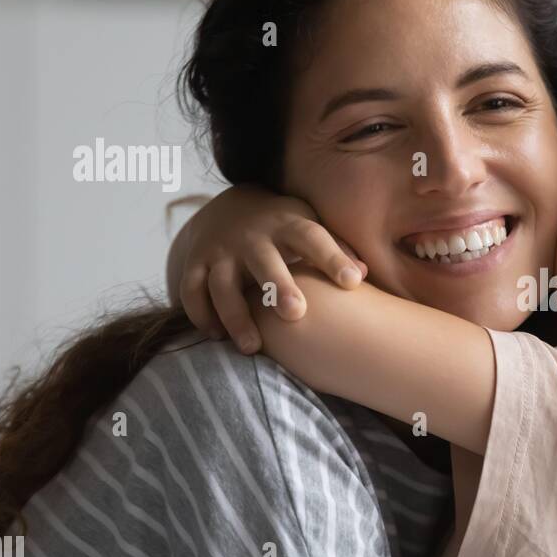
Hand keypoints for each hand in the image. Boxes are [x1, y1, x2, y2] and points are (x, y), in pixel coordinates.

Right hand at [169, 185, 367, 353]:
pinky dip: (201, 315)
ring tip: (252, 348)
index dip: (333, 257)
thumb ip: (338, 250)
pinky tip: (218, 337)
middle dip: (278, 286)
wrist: (230, 208)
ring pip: (222, 285)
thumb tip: (365, 275)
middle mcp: (252, 236)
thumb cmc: (287, 230)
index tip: (353, 281)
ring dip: (236, 316)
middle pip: (264, 261)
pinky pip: (191, 292)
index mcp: (289, 224)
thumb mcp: (311, 228)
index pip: (313, 238)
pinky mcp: (195, 263)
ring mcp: (220, 251)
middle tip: (295, 314)